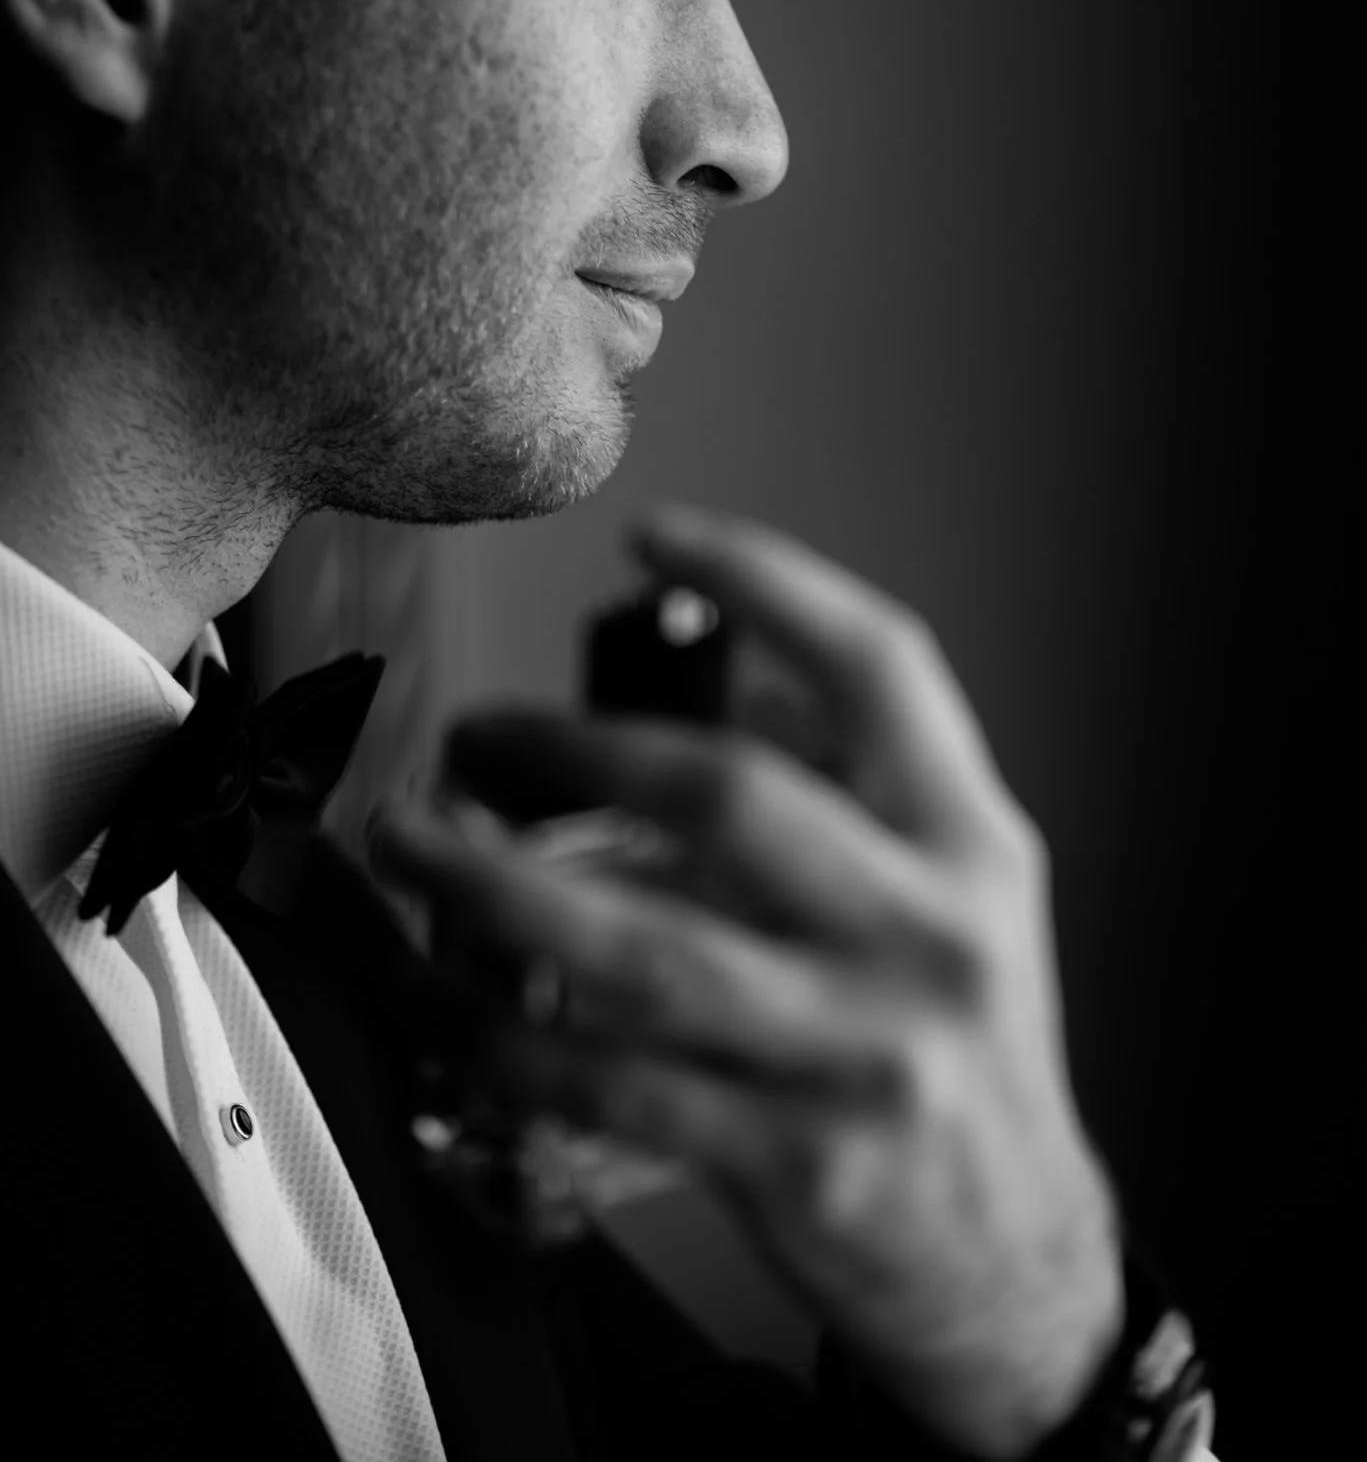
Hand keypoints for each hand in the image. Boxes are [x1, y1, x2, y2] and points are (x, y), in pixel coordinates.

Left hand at [369, 504, 1123, 1458]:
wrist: (1017, 1264)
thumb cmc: (956, 1055)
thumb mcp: (955, 899)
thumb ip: (859, 789)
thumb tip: (731, 679)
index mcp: (973, 844)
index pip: (883, 669)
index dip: (767, 581)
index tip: (660, 538)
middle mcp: (932, 935)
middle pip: (730, 796)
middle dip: (571, 749)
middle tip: (474, 737)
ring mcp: (867, 1055)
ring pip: (646, 949)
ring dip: (495, 885)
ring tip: (410, 842)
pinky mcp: (797, 1165)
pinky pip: (614, 1083)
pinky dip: (505, 1037)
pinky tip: (438, 1003)